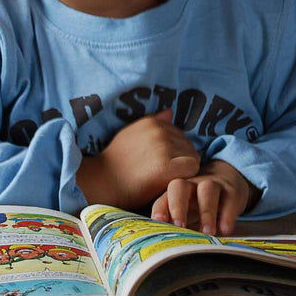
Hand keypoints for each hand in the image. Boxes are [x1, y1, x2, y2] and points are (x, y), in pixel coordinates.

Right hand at [76, 110, 199, 209]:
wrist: (102, 184)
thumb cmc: (115, 163)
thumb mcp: (130, 134)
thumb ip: (152, 123)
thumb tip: (171, 111)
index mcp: (151, 122)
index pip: (179, 134)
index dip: (174, 151)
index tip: (159, 163)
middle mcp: (159, 130)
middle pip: (188, 145)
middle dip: (180, 159)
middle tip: (162, 174)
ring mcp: (163, 147)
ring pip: (192, 156)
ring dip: (184, 170)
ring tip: (164, 178)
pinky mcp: (167, 166)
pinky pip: (192, 168)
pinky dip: (186, 177)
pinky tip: (170, 182)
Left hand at [150, 159, 258, 235]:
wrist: (227, 184)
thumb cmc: (199, 204)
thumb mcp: (187, 213)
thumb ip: (177, 227)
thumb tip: (167, 251)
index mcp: (175, 193)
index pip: (163, 199)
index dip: (160, 210)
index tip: (159, 223)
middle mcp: (191, 185)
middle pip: (179, 187)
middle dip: (178, 207)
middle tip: (180, 226)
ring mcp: (211, 184)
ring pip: (207, 190)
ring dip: (206, 212)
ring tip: (208, 233)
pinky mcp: (231, 190)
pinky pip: (229, 198)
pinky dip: (227, 214)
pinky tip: (225, 230)